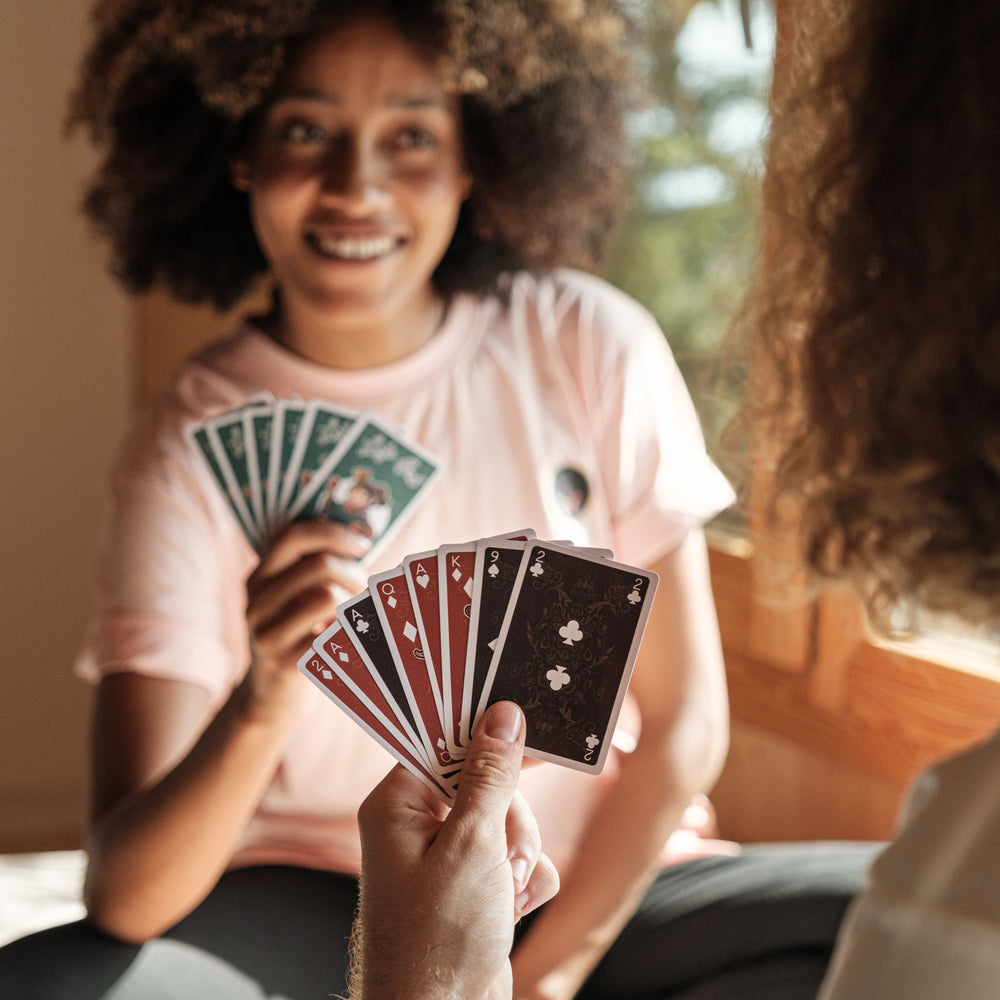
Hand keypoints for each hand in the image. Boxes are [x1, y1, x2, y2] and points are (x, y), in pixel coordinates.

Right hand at [242, 520, 368, 722]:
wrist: (270, 697)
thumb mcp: (294, 598)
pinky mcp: (285, 663)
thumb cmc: (298, 636)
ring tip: (356, 616)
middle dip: (354, 572)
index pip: (292, 536)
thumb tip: (361, 537)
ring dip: (354, 602)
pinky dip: (350, 632)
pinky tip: (348, 640)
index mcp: (259, 577)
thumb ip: (316, 569)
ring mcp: (267, 634)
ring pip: (327, 596)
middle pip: (318, 565)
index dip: (333, 533)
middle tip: (365, 589)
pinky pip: (332, 634)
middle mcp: (257, 602)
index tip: (362, 544)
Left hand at [352, 701, 559, 999]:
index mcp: (398, 805)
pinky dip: (525, 880)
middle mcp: (417, 827)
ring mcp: (447, 859)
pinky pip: (515, 858)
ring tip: (507, 890)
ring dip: (520, 854)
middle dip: (509, 818)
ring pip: (507, 821)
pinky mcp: (473, 887)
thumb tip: (503, 715)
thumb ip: (491, 776)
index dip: (486, 737)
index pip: (444, 742)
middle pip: (486, 783)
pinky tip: (514, 908)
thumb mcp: (472, 844)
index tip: (527, 730)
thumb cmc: (439, 940)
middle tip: (506, 853)